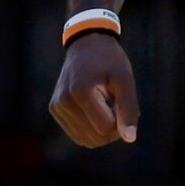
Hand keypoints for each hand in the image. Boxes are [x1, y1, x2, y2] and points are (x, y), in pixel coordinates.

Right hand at [49, 31, 139, 147]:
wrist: (86, 44)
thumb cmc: (109, 60)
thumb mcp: (124, 79)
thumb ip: (128, 109)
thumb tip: (129, 139)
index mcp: (80, 92)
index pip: (106, 128)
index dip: (121, 120)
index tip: (122, 101)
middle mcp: (63, 102)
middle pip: (96, 138)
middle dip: (112, 127)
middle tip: (115, 103)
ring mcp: (57, 107)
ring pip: (87, 141)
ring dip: (101, 129)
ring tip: (104, 104)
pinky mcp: (55, 110)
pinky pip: (78, 135)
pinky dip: (91, 128)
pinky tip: (94, 108)